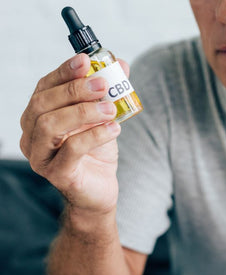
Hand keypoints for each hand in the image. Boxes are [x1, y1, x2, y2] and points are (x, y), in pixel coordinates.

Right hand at [20, 54, 128, 213]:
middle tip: (103, 85)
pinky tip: (114, 129)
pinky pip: (71, 150)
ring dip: (83, 112)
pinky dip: (94, 135)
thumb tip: (120, 64)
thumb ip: (109, 92)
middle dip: (74, 90)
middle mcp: (32, 135)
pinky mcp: (57, 174)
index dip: (64, 72)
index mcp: (39, 115)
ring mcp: (41, 156)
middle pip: (42, 104)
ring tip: (110, 109)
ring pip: (50, 126)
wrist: (100, 189)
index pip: (44, 87)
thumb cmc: (96, 151)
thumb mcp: (103, 117)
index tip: (86, 60)